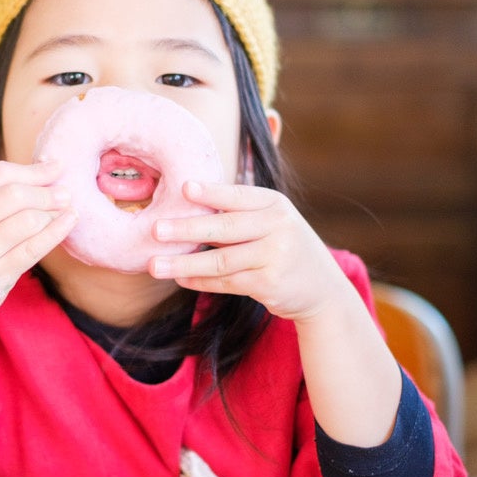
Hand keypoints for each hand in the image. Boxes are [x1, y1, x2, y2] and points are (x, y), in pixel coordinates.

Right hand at [0, 160, 75, 335]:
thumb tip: (42, 170)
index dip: (32, 169)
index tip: (56, 166)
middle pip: (15, 195)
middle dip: (46, 192)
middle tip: (65, 193)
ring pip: (28, 221)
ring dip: (54, 213)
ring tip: (66, 210)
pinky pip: (33, 248)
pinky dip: (56, 232)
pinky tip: (69, 223)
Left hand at [148, 180, 344, 322]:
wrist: (322, 288)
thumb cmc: (284, 247)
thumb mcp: (273, 221)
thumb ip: (239, 214)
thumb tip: (185, 207)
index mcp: (275, 205)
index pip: (238, 196)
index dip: (211, 193)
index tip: (184, 189)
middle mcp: (278, 228)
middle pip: (225, 228)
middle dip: (187, 229)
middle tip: (155, 230)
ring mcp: (275, 257)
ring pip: (221, 261)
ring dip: (184, 263)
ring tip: (155, 265)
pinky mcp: (269, 285)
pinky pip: (226, 282)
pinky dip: (200, 281)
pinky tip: (180, 278)